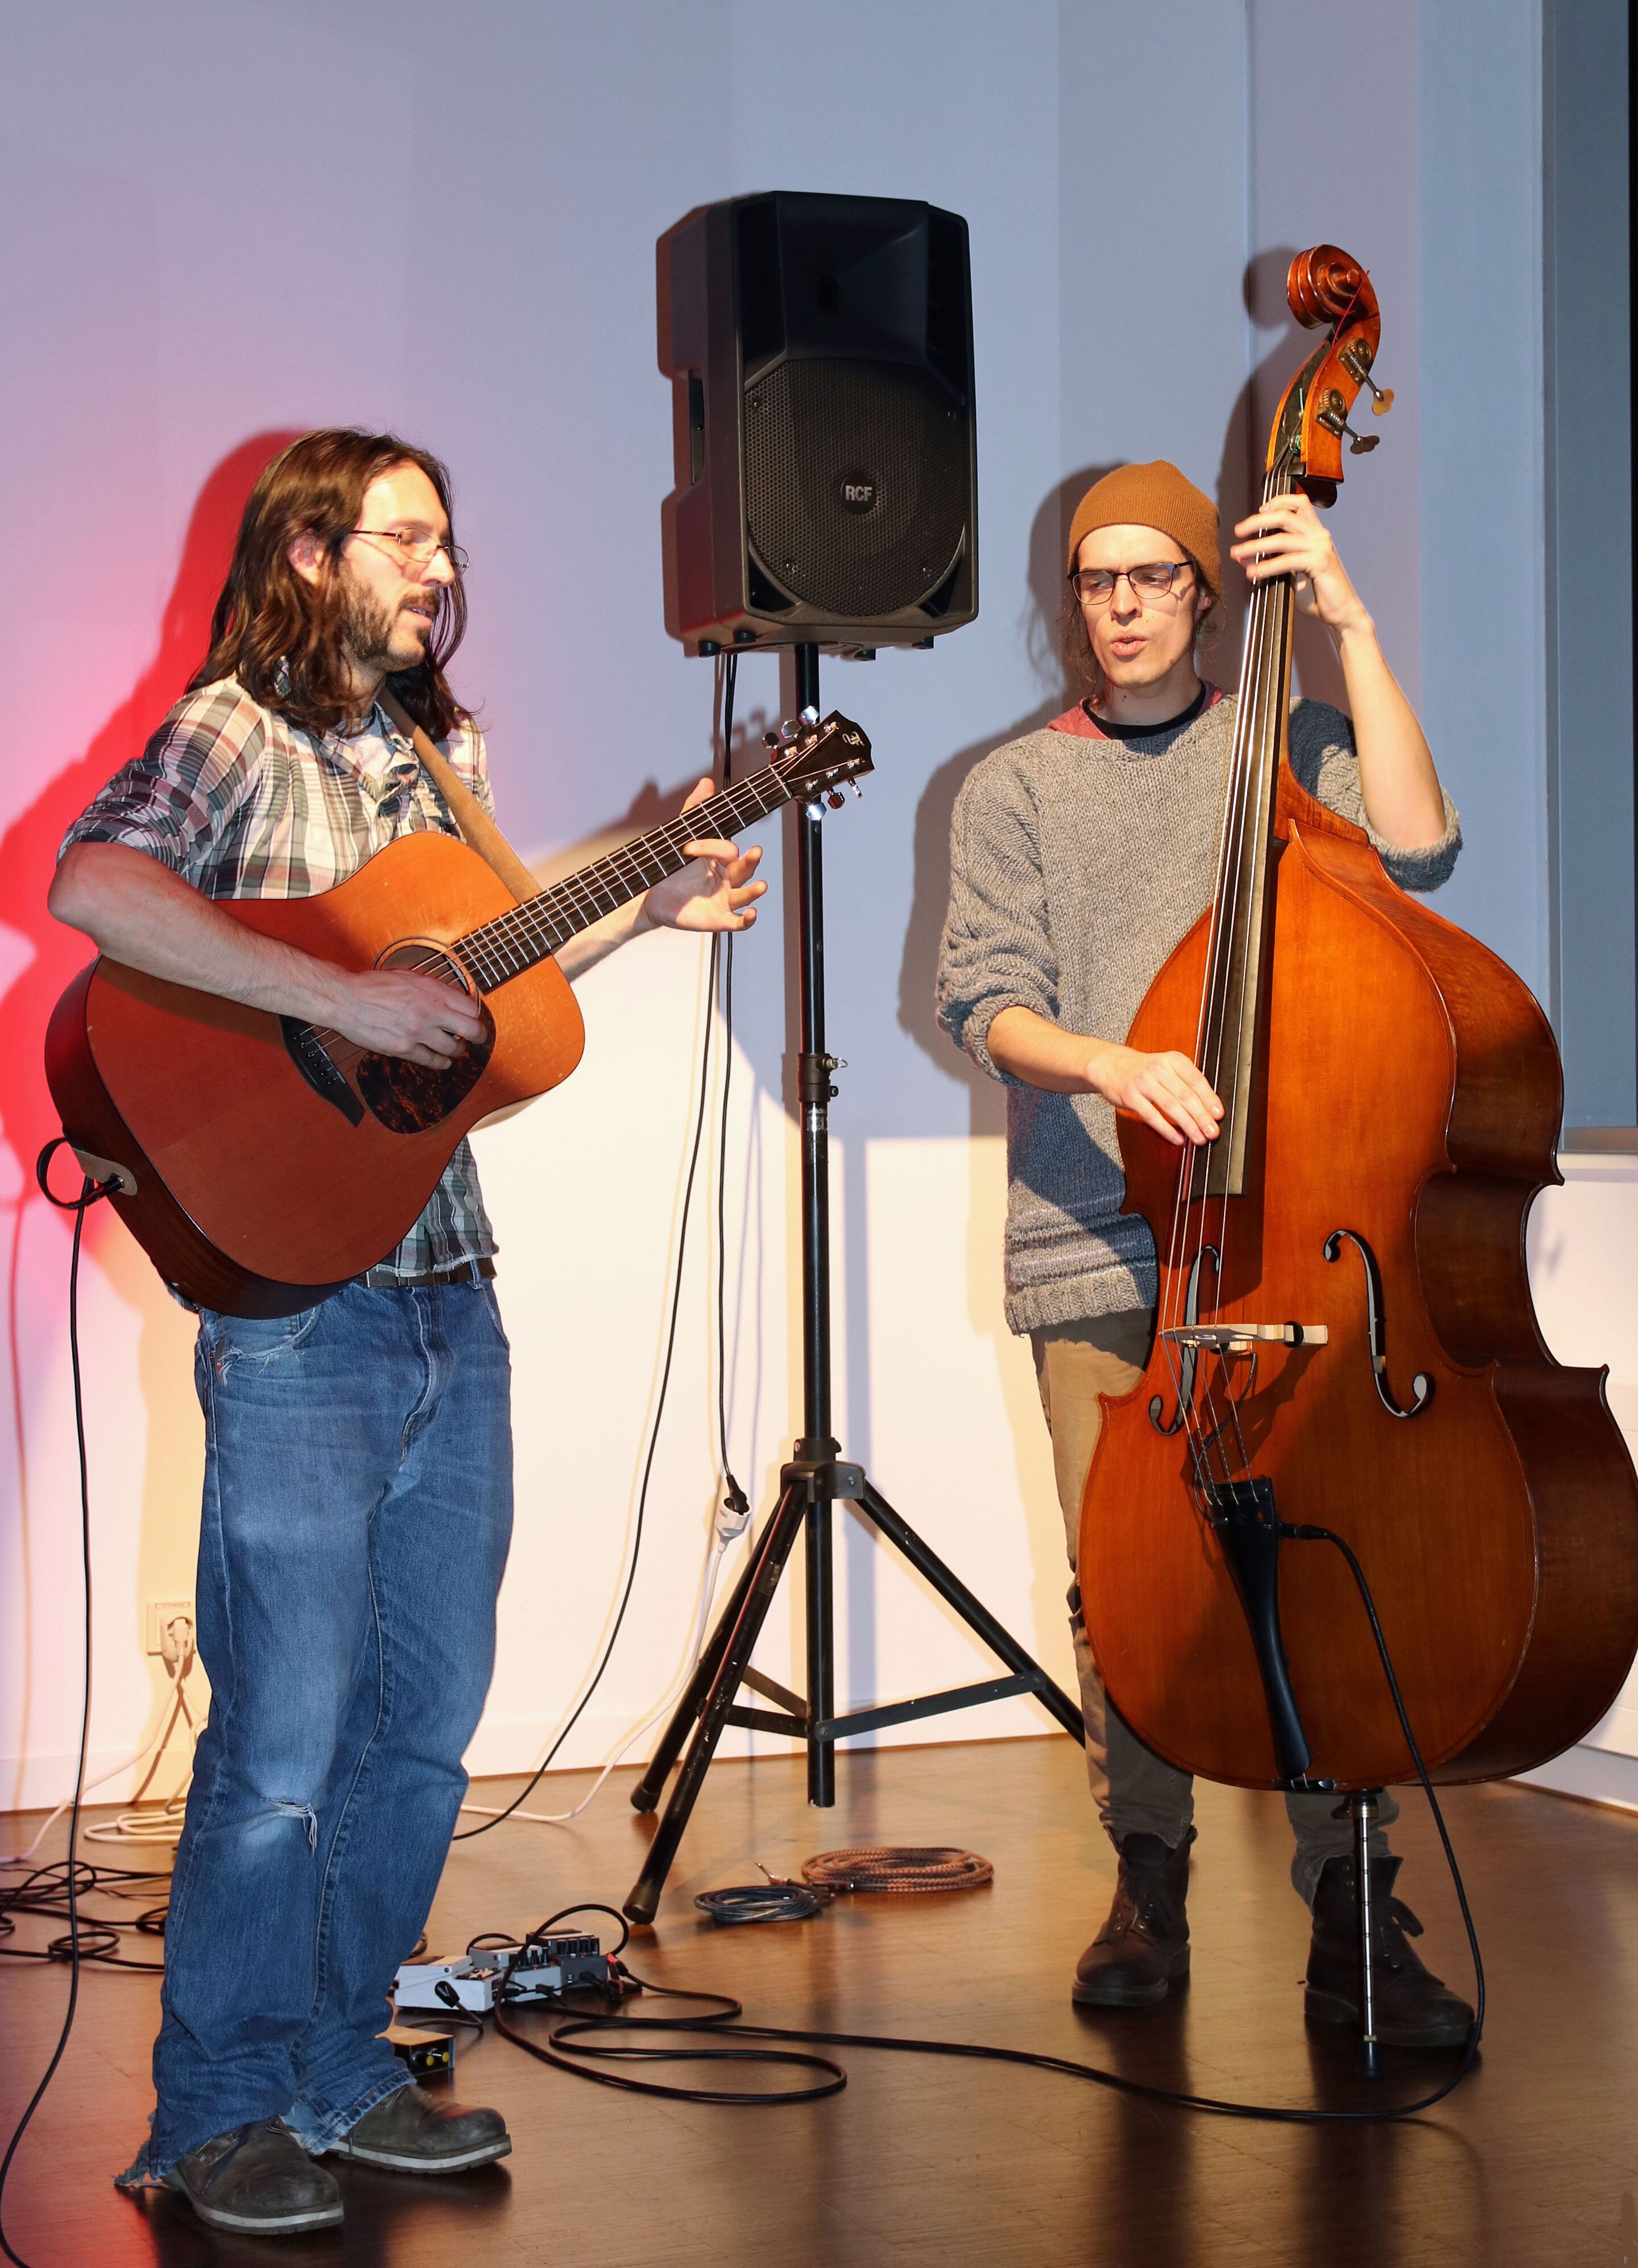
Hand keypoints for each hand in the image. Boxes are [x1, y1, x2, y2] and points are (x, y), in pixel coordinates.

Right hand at [325, 966, 488, 1067]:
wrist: (346, 1000)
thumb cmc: (373, 985)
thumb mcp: (408, 976)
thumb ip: (433, 987)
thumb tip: (454, 996)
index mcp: (432, 990)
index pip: (470, 1006)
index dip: (474, 1014)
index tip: (472, 1017)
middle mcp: (429, 1011)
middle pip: (471, 1030)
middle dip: (478, 1036)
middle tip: (478, 1038)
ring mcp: (418, 1032)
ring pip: (454, 1049)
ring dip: (458, 1050)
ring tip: (456, 1049)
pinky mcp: (404, 1049)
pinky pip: (432, 1061)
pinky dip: (440, 1062)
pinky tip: (441, 1060)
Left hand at [640, 777, 766, 933]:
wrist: (652, 897)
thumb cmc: (672, 870)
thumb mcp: (683, 836)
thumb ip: (695, 810)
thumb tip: (706, 784)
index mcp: (720, 860)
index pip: (727, 850)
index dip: (711, 847)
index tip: (690, 847)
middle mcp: (725, 879)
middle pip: (745, 870)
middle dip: (751, 861)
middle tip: (756, 852)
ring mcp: (723, 899)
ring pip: (745, 895)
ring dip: (754, 891)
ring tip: (761, 886)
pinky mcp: (717, 918)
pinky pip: (737, 922)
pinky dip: (746, 919)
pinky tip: (751, 913)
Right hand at [1089, 1044, 1222, 1146]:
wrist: (1110, 1065)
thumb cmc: (1144, 1070)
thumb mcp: (1167, 1066)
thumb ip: (1186, 1081)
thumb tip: (1209, 1107)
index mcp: (1173, 1060)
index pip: (1196, 1080)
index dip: (1209, 1099)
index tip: (1219, 1115)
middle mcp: (1159, 1068)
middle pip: (1185, 1095)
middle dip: (1201, 1116)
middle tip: (1213, 1132)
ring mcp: (1143, 1082)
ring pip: (1170, 1106)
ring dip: (1187, 1125)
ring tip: (1199, 1139)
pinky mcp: (1130, 1096)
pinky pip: (1151, 1115)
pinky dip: (1166, 1129)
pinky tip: (1178, 1139)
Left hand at [1229, 493, 1370, 636]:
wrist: (1341, 612)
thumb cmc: (1318, 594)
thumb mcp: (1290, 574)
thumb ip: (1270, 562)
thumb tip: (1243, 557)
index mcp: (1315, 533)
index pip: (1299, 503)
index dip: (1278, 501)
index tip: (1259, 509)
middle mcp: (1319, 535)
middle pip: (1285, 516)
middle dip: (1258, 521)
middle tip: (1238, 531)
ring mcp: (1321, 547)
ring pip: (1282, 538)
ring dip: (1255, 546)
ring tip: (1237, 553)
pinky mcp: (1321, 562)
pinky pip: (1287, 561)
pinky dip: (1266, 566)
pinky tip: (1253, 573)